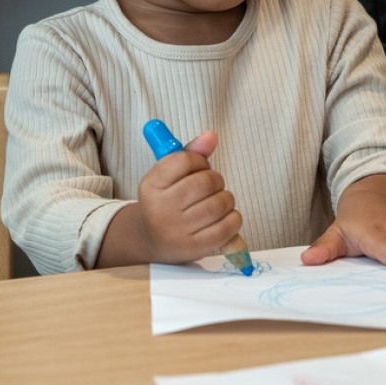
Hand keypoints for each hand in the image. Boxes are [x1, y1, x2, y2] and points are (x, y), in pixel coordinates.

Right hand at [134, 130, 243, 263]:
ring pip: (220, 203)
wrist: (152, 239)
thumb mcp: (168, 174)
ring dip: (226, 199)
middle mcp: (160, 209)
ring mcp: (177, 231)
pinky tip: (224, 217)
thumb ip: (190, 152)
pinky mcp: (195, 248)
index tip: (198, 167)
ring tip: (217, 202)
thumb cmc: (166, 200)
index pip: (186, 160)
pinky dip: (233, 218)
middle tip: (211, 186)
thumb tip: (211, 136)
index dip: (200, 161)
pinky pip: (228, 226)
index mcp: (151, 185)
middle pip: (206, 182)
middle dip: (216, 180)